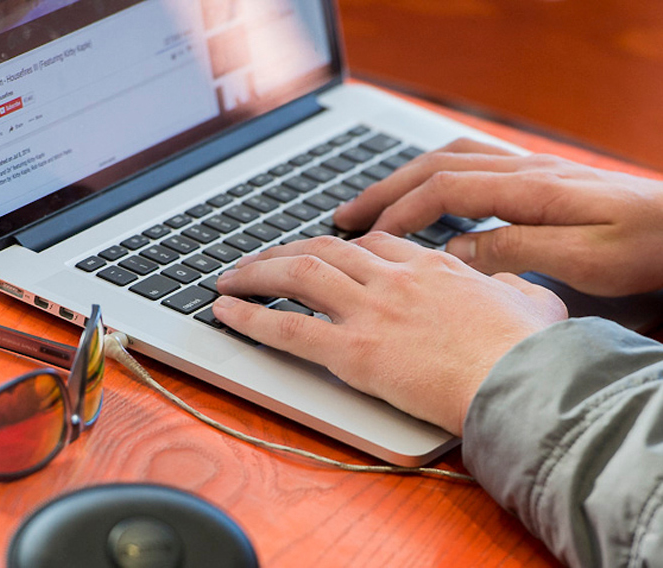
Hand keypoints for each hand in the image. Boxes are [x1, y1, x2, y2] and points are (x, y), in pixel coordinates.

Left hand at [213, 234, 566, 435]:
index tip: (321, 257)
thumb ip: (514, 284)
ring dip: (257, 272)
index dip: (338, 250)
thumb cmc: (531, 351)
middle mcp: (394, 277)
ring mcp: (370, 310)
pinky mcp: (354, 351)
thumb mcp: (533, 302)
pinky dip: (250, 317)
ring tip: (229, 278)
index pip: (372, 244)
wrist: (525, 384)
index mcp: (432, 264)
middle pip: (325, 249)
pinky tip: (224, 312)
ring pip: (299, 275)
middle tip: (260, 261)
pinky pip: (287, 326)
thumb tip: (515, 280)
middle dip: (286, 252)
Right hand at [333, 138, 662, 296]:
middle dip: (385, 190)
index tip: (368, 238)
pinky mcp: (538, 182)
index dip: (400, 212)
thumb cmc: (648, 245)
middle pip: (436, 166)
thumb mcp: (584, 259)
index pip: (445, 189)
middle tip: (345, 214)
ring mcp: (530, 172)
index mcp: (530, 188)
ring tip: (373, 206)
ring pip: (450, 161)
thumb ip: (515, 251)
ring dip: (405, 180)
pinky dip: (436, 179)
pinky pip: (472, 167)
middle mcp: (524, 171)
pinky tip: (428, 200)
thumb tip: (454, 252)